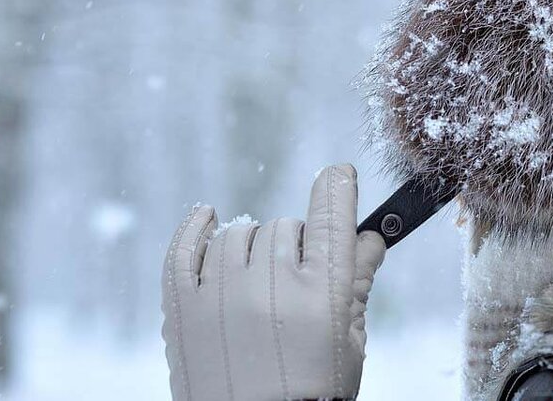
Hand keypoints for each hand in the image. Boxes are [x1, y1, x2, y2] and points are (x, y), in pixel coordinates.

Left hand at [162, 164, 385, 400]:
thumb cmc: (313, 395)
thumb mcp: (349, 343)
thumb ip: (358, 283)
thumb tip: (369, 237)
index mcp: (322, 295)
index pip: (331, 218)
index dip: (337, 188)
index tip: (339, 174)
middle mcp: (270, 287)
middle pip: (285, 228)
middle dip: (296, 245)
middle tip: (297, 277)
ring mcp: (221, 295)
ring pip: (239, 233)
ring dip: (253, 245)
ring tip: (258, 277)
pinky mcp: (183, 309)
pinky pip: (184, 248)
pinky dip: (196, 227)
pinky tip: (208, 217)